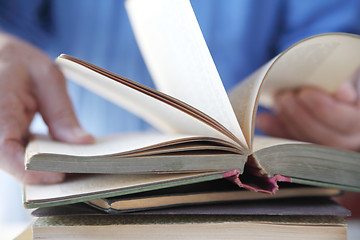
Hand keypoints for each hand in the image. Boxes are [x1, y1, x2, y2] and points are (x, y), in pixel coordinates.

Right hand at [0, 33, 93, 183]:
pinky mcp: (2, 138)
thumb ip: (62, 112)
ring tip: (73, 162)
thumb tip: (82, 143)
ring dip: (42, 166)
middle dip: (44, 171)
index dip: (31, 170)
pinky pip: (17, 155)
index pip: (5, 151)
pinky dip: (39, 157)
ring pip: (14, 162)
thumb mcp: (47, 77)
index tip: (60, 174)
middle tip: (77, 171)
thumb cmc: (18, 62)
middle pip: (11, 162)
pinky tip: (60, 154)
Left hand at [256, 72, 359, 151]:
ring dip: (289, 121)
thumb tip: (341, 93)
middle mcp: (352, 137)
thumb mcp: (346, 70)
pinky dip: (277, 132)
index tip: (305, 92)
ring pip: (309, 144)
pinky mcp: (308, 147)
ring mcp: (330, 145)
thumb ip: (345, 79)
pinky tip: (264, 119)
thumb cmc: (341, 73)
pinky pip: (292, 146)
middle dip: (300, 115)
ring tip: (278, 99)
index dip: (326, 109)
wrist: (329, 81)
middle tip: (284, 95)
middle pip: (327, 136)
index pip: (350, 121)